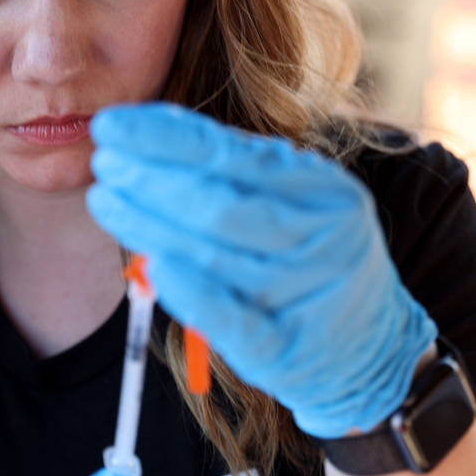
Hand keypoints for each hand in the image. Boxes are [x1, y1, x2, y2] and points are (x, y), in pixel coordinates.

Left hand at [87, 103, 436, 437]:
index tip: (110, 125)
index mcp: (320, 190)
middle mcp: (320, 237)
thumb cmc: (314, 260)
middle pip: (217, 203)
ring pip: (214, 254)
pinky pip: (234, 320)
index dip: (163, 137)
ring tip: (106, 200)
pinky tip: (156, 267)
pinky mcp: (287, 350)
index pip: (230, 153)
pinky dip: (194, 293)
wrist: (373, 350)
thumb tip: (151, 139)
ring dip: (149, 226)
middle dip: (149, 180)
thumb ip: (237, 174)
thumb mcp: (296, 202)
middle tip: (103, 163)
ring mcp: (305, 295)